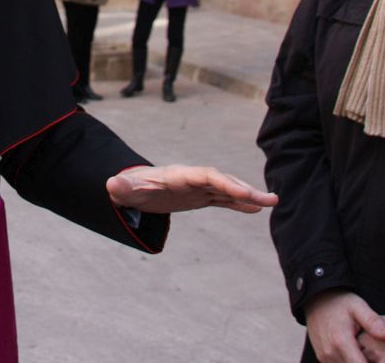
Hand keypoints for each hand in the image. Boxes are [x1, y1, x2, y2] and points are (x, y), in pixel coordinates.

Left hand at [105, 164, 277, 213]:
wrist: (130, 188)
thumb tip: (111, 184)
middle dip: (246, 189)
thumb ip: (121, 187)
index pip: (206, 176)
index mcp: (179, 174)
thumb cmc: (127, 187)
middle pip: (223, 181)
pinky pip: (223, 199)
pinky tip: (256, 209)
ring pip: (228, 190)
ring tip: (273, 203)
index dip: (225, 182)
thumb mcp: (122, 189)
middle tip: (271, 200)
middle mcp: (193, 178)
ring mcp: (198, 188)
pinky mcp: (199, 197)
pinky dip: (239, 203)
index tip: (244, 192)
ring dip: (249, 196)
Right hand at [304, 290, 384, 362]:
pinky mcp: (322, 357)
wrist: (316, 299)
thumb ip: (373, 321)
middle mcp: (330, 352)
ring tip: (367, 354)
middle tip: (376, 355)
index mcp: (341, 342)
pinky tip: (357, 354)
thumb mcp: (358, 307)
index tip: (384, 360)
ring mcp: (324, 356)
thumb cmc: (340, 303)